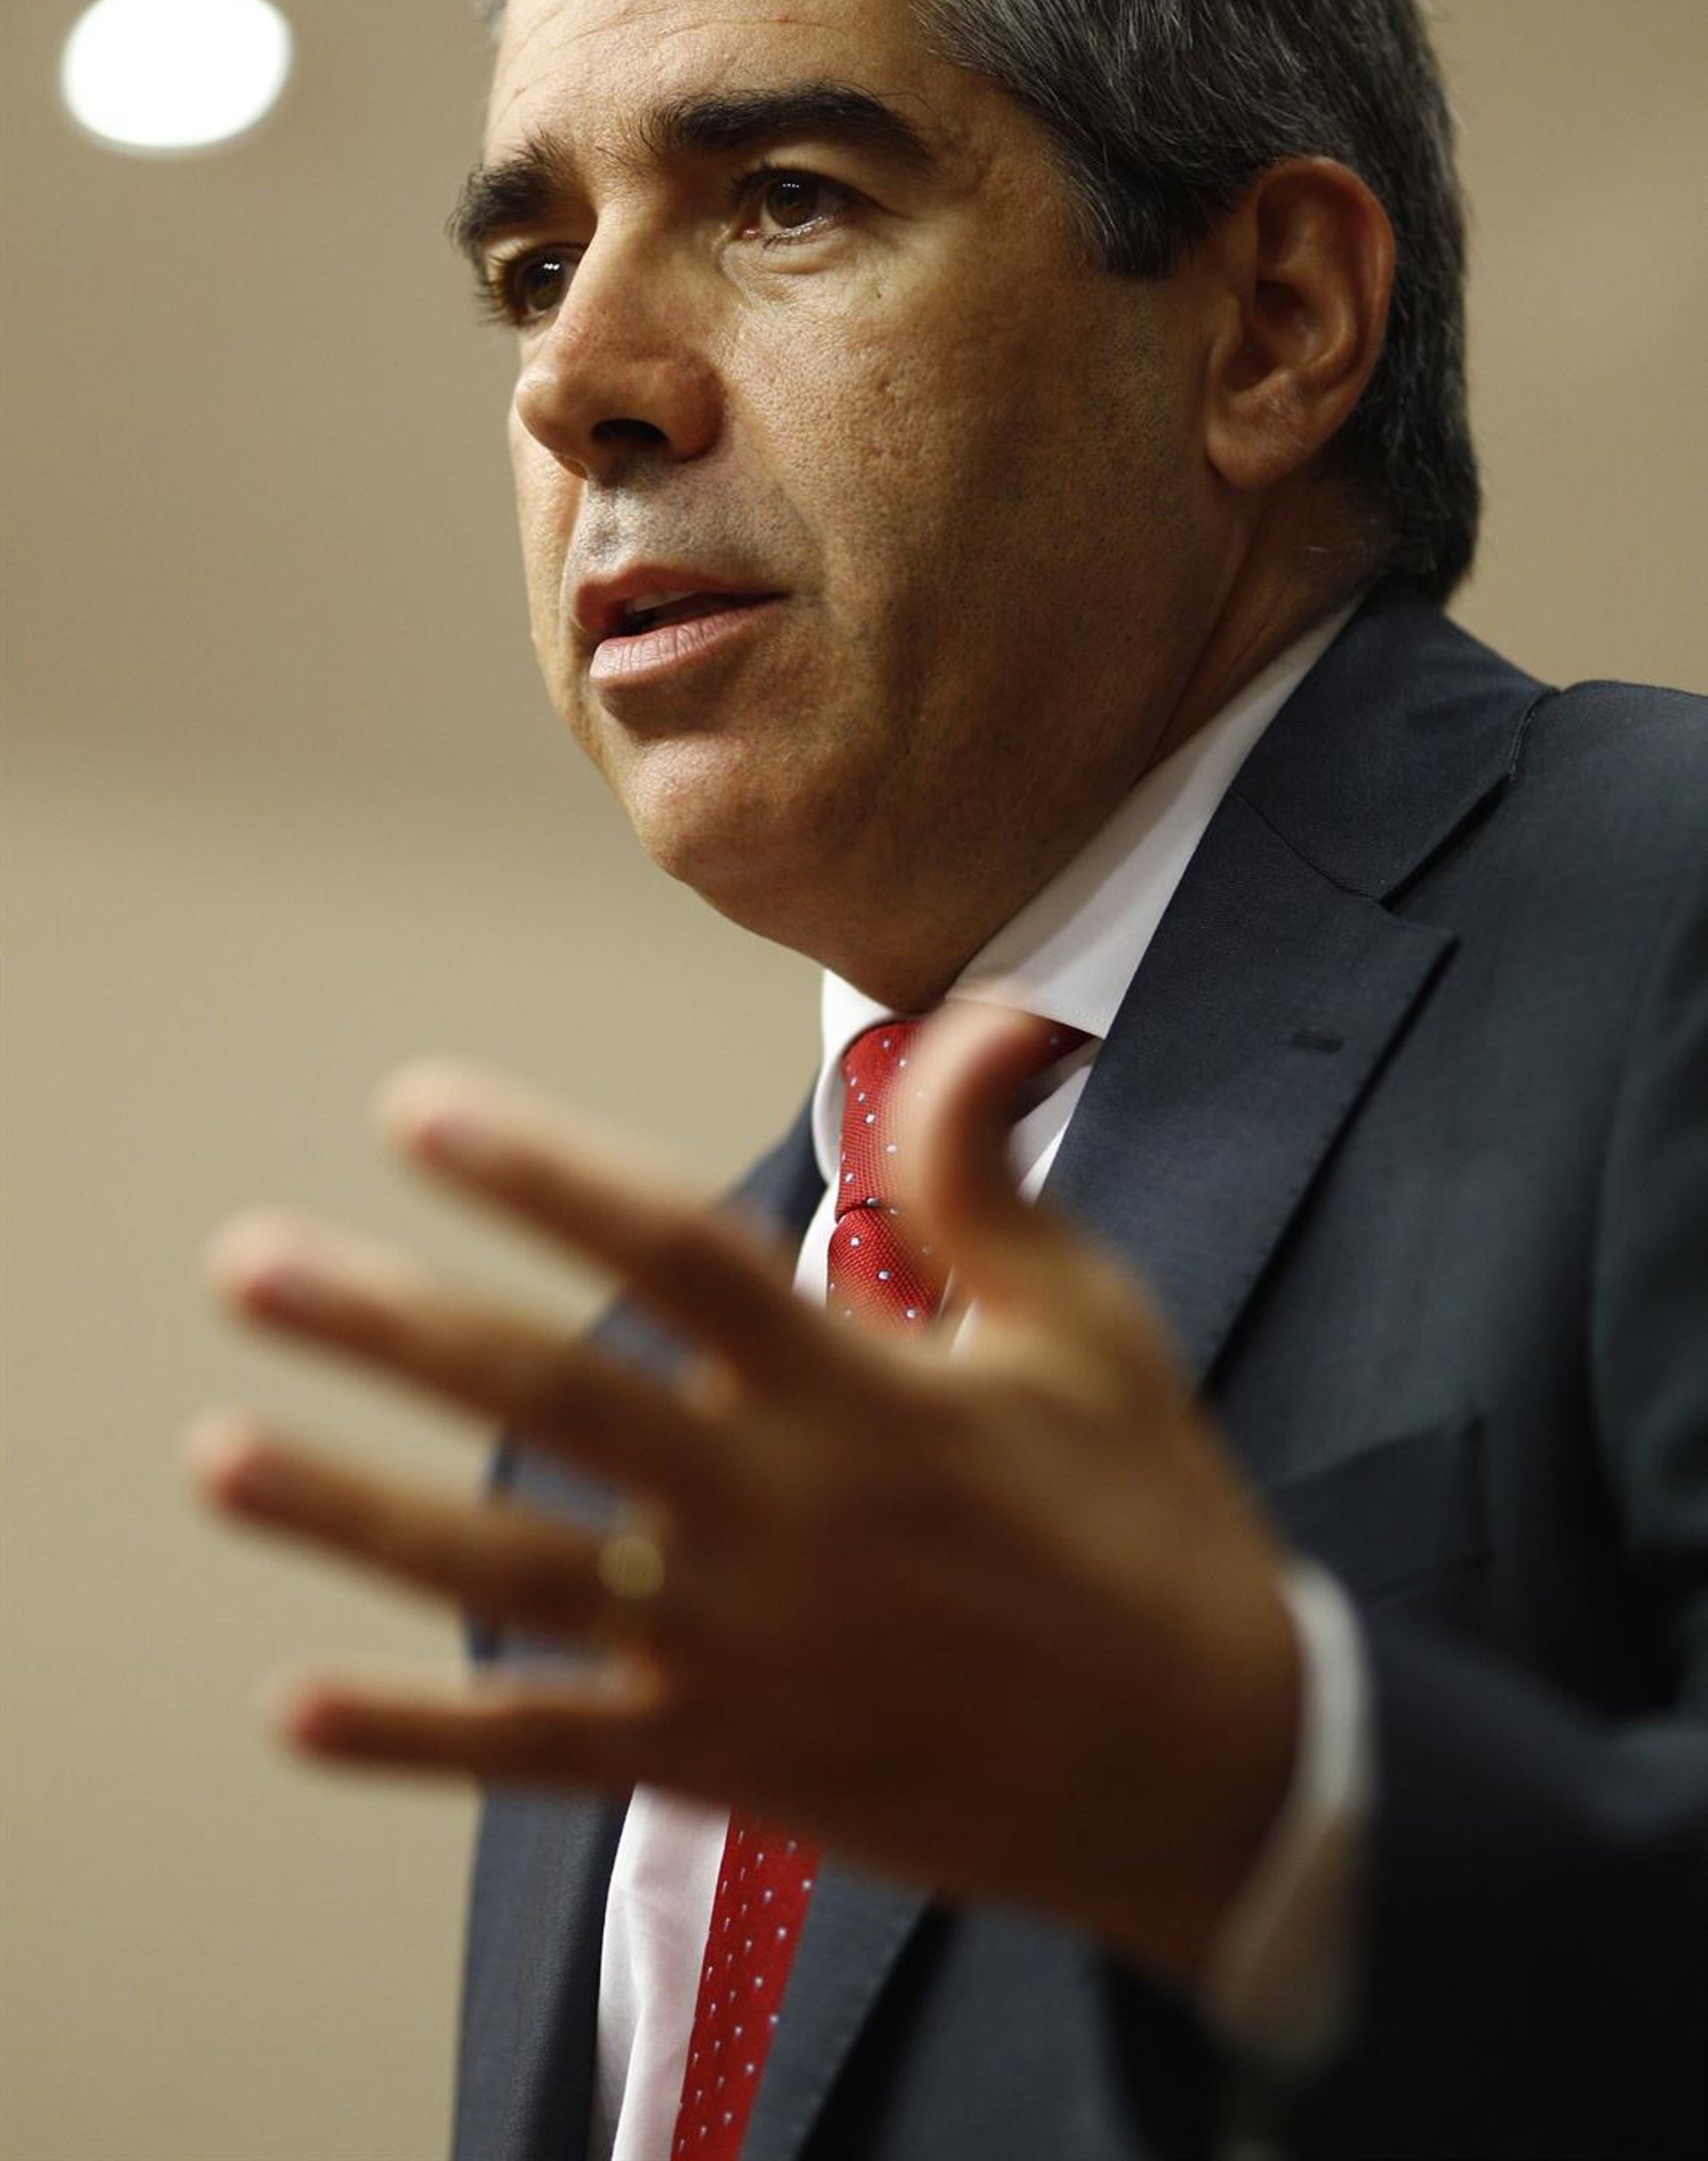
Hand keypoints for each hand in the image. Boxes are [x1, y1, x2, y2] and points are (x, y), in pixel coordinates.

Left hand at [187, 1005, 1299, 1984]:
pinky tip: (293, 1710)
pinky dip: (418, 1740)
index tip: (418, 1112)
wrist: (1212, 1769)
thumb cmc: (1150, 1521)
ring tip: (219, 1452)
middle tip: (249, 1266)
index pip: (673, 1252)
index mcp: (867, 1386)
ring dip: (354, 1514)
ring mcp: (747, 1649)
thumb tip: (991, 1011)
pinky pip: (548, 1755)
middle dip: (390, 1325)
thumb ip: (990, 1172)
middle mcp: (784, 1511)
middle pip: (551, 1398)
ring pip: (512, 1575)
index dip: (542, 1173)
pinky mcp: (734, 1764)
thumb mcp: (1095, 1323)